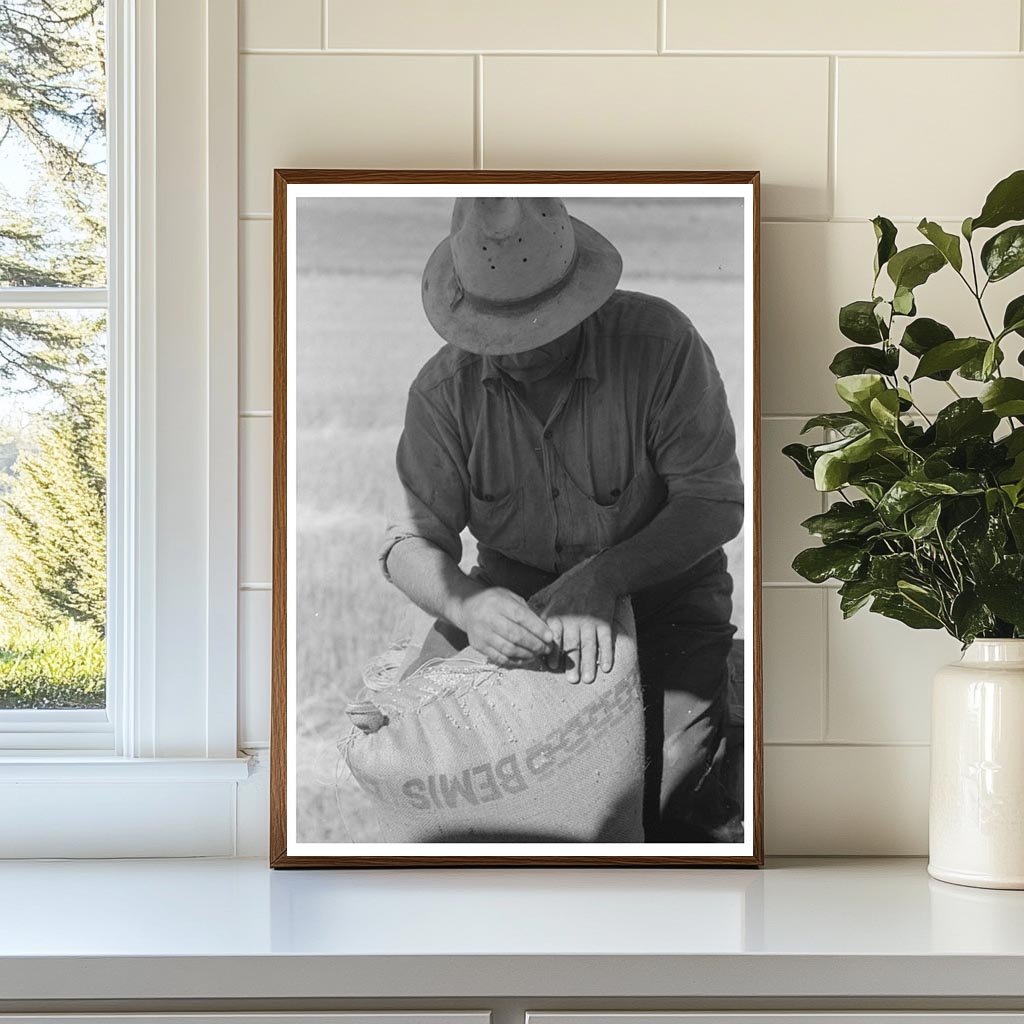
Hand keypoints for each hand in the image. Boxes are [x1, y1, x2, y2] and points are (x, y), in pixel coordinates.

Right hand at [453, 587, 554, 667]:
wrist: (467, 606)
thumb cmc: (494, 601)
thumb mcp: (510, 597)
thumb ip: (526, 611)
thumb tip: (544, 629)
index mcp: (498, 602)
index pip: (521, 616)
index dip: (537, 628)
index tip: (549, 636)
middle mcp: (488, 618)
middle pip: (515, 635)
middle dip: (534, 644)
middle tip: (546, 648)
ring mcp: (482, 633)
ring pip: (508, 649)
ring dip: (527, 654)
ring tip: (537, 654)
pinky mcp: (478, 646)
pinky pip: (499, 657)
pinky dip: (515, 661)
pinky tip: (525, 658)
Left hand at [537, 567, 617, 683]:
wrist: (598, 579)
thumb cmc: (571, 593)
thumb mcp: (553, 601)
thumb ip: (544, 619)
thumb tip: (530, 636)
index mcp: (559, 616)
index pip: (554, 637)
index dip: (553, 651)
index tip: (552, 666)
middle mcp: (574, 620)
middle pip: (573, 644)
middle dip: (572, 663)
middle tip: (572, 680)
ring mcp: (590, 622)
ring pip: (589, 645)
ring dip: (589, 663)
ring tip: (588, 679)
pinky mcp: (604, 622)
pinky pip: (606, 641)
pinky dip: (607, 654)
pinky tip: (606, 667)